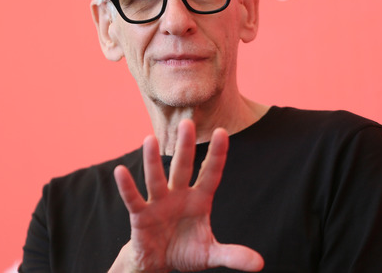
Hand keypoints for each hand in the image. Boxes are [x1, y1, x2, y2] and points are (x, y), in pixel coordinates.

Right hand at [109, 119, 263, 272]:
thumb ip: (233, 255)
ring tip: (150, 140)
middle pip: (183, 168)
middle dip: (185, 146)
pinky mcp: (140, 216)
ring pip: (156, 179)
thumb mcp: (211, 254)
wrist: (159, 263)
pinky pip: (133, 199)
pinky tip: (120, 171)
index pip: (211, 174)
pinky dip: (127, 187)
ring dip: (152, 161)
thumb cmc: (186, 251)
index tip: (222, 132)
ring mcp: (159, 203)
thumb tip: (260, 264)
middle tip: (187, 122)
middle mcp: (179, 196)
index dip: (217, 155)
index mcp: (199, 200)